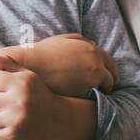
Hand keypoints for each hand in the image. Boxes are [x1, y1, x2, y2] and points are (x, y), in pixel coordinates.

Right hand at [0, 33, 116, 97]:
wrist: (28, 68)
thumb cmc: (42, 53)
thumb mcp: (62, 39)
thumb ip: (80, 40)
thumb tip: (93, 44)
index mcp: (92, 50)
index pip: (111, 64)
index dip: (107, 72)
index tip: (104, 79)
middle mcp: (96, 64)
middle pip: (111, 79)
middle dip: (106, 85)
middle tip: (97, 91)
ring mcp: (92, 80)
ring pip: (102, 91)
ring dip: (96, 93)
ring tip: (84, 96)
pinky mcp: (84, 93)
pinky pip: (91, 99)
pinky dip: (86, 100)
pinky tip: (76, 99)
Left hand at [0, 53, 98, 139]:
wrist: (57, 121)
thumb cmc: (37, 94)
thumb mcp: (26, 75)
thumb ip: (5, 63)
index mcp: (21, 84)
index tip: (2, 86)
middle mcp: (18, 102)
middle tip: (3, 101)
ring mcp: (15, 120)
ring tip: (4, 112)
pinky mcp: (13, 136)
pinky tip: (8, 123)